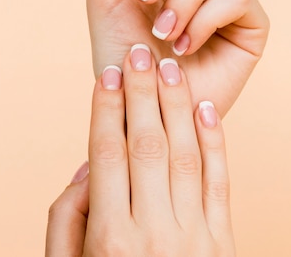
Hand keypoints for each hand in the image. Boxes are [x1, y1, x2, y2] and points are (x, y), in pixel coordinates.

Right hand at [46, 45, 234, 255]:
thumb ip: (67, 219)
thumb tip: (88, 165)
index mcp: (110, 239)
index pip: (108, 154)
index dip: (107, 109)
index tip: (107, 73)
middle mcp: (153, 233)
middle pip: (147, 144)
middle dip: (141, 93)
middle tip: (139, 53)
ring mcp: (194, 236)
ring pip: (185, 154)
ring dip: (176, 105)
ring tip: (169, 67)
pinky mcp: (223, 241)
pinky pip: (219, 181)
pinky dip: (214, 141)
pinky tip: (204, 108)